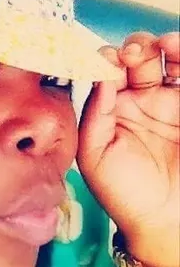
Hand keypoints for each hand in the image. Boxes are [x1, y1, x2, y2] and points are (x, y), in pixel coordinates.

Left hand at [77, 32, 179, 266]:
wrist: (164, 221)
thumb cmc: (123, 192)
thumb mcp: (94, 155)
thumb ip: (94, 115)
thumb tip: (99, 78)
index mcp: (109, 111)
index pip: (105, 74)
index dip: (104, 62)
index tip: (104, 60)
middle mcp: (138, 102)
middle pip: (136, 60)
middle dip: (133, 49)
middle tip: (131, 54)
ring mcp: (169, 103)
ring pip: (167, 61)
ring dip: (163, 46)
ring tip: (162, 45)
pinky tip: (176, 52)